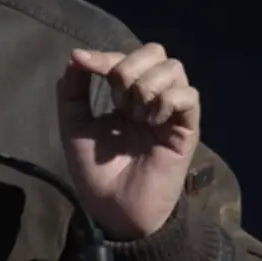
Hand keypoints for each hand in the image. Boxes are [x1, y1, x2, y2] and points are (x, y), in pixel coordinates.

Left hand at [56, 43, 200, 239]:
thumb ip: (72, 91)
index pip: (124, 57)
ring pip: (174, 68)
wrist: (113, 208)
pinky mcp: (187, 129)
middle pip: (155, 52)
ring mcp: (171, 112)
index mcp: (126, 95)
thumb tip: (76, 56)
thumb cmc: (95, 170)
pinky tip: (150, 122)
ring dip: (146, 85)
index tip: (82, 62)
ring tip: (134, 115)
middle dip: (128, 67)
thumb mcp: (74, 126)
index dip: (104, 56)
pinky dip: (166, 100)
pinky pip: (189, 96)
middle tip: (117, 100)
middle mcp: (151, 98)